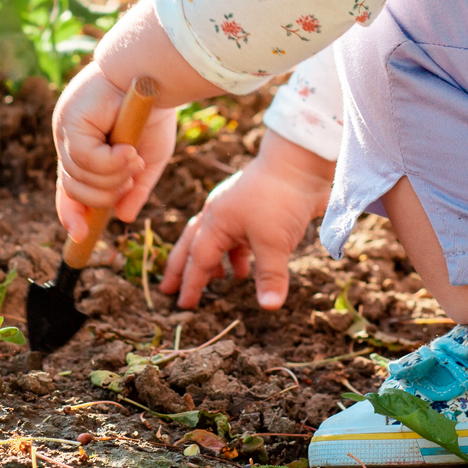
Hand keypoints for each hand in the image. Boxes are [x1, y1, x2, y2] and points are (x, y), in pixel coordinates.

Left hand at [52, 62, 179, 242]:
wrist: (156, 73)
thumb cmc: (154, 110)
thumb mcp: (150, 157)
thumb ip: (136, 187)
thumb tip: (123, 218)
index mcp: (84, 147)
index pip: (68, 188)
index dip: (73, 213)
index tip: (82, 234)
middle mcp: (69, 139)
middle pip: (73, 189)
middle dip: (106, 194)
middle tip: (133, 176)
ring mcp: (66, 130)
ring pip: (79, 178)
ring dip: (113, 178)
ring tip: (134, 158)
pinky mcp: (70, 121)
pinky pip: (85, 160)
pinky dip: (110, 163)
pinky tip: (128, 151)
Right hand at [161, 133, 333, 310]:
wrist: (300, 160)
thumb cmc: (281, 199)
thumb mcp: (274, 242)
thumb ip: (270, 276)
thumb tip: (269, 307)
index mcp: (216, 221)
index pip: (198, 260)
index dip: (191, 284)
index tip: (182, 305)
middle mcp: (219, 213)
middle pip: (191, 244)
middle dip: (180, 268)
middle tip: (167, 289)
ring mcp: (234, 206)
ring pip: (213, 237)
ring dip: (213, 260)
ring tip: (218, 280)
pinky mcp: (252, 204)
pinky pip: (234, 233)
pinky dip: (234, 251)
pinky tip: (246, 264)